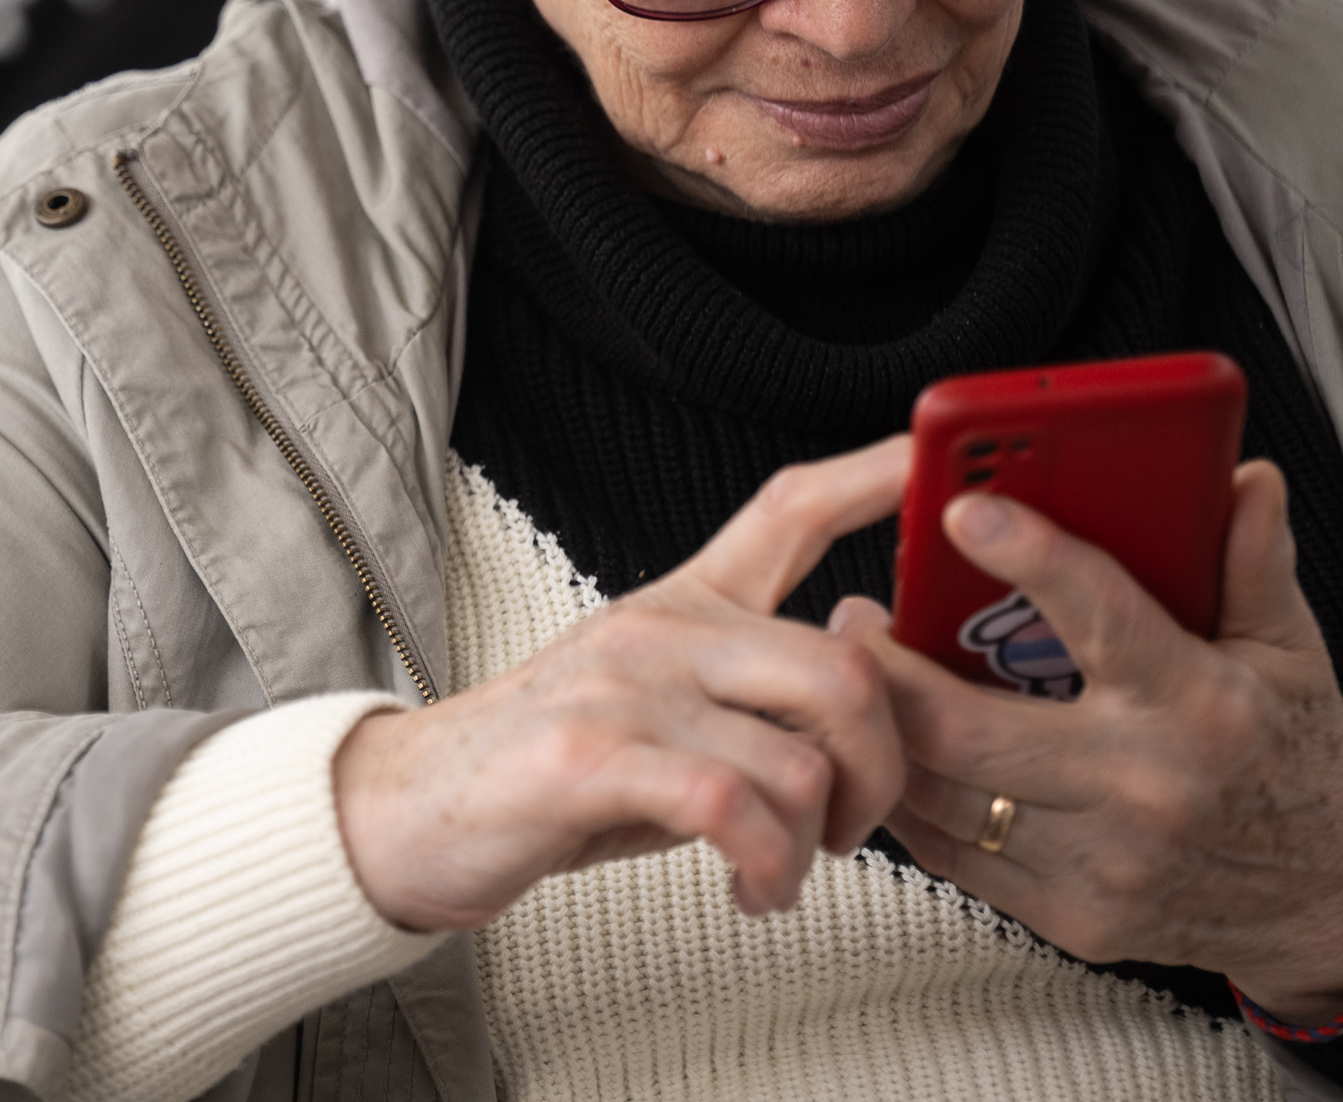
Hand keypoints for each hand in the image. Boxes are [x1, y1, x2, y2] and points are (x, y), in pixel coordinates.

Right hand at [334, 438, 909, 931]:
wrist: (409, 810)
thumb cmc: (544, 770)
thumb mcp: (654, 708)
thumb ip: (747, 698)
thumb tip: (862, 725)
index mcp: (680, 608)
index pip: (787, 512)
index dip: (871, 475)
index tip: (933, 451)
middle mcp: (659, 631)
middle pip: (844, 669)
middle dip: (882, 773)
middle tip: (851, 829)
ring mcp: (624, 688)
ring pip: (802, 758)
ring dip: (816, 846)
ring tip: (779, 875)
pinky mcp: (590, 756)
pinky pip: (734, 808)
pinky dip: (767, 868)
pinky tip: (750, 891)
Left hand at [832, 460, 1342, 1022]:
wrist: (1332, 895)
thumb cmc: (1293, 758)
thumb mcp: (1289, 650)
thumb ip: (1251, 561)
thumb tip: (1243, 479)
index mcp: (1200, 706)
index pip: (1102, 620)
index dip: (1028, 559)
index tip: (962, 508)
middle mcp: (1144, 787)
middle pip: (970, 728)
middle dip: (889, 669)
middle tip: (853, 616)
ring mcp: (1103, 862)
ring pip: (944, 796)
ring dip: (883, 732)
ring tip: (857, 675)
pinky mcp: (1073, 915)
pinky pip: (956, 855)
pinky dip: (912, 797)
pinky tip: (894, 748)